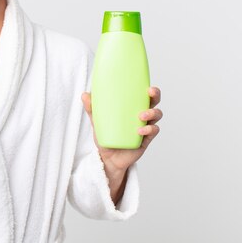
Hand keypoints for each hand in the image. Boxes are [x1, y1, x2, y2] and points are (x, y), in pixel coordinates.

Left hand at [81, 87, 162, 201]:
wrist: (108, 158)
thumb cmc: (105, 136)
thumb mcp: (97, 121)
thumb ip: (91, 108)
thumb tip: (84, 94)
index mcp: (132, 107)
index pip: (143, 94)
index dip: (148, 87)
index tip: (147, 84)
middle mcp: (141, 115)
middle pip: (154, 102)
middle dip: (155, 95)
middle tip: (149, 93)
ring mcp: (145, 127)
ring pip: (157, 115)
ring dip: (152, 113)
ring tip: (141, 116)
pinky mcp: (146, 139)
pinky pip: (153, 131)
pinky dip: (149, 129)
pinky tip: (140, 131)